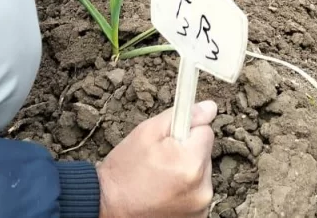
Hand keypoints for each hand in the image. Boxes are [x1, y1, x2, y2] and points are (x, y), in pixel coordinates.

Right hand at [96, 100, 217, 217]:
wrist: (106, 205)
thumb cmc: (124, 169)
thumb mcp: (148, 132)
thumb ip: (182, 116)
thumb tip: (210, 108)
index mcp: (191, 163)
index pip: (206, 131)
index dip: (185, 131)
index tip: (168, 140)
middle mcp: (202, 189)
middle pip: (204, 155)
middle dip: (186, 152)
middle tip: (160, 160)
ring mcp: (200, 207)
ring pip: (201, 174)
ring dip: (187, 172)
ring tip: (160, 178)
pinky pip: (196, 193)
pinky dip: (185, 191)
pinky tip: (164, 192)